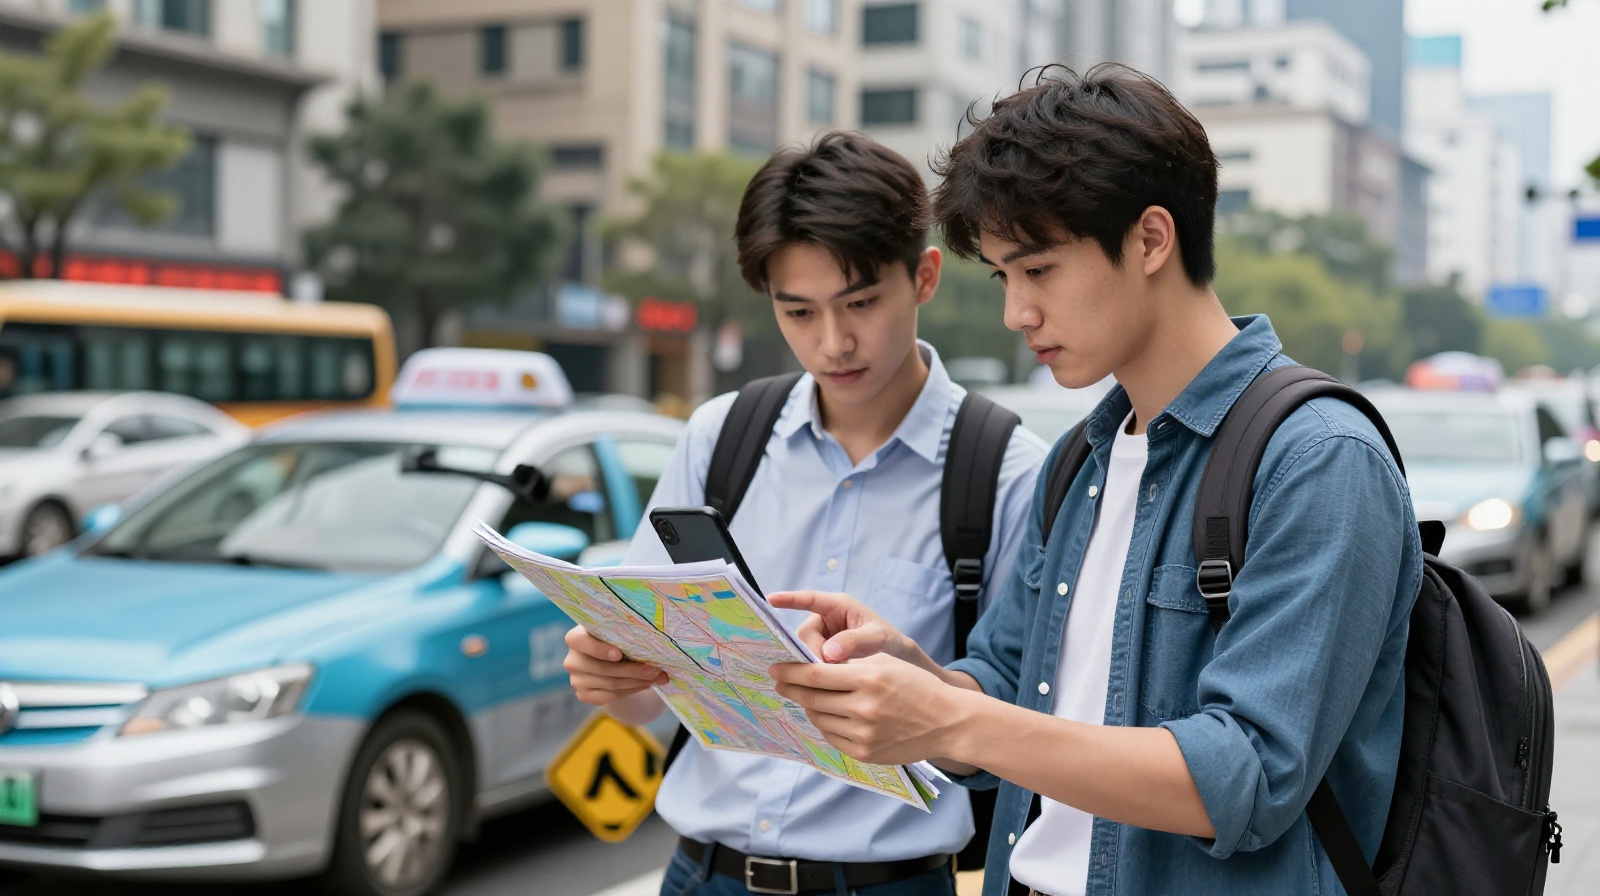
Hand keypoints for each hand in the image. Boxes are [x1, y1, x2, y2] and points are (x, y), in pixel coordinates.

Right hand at [563, 626, 668, 706]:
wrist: (606, 658)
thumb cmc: (614, 638)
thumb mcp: (615, 631)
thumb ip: (624, 634)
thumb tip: (654, 643)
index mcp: (575, 638)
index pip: (581, 642)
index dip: (599, 649)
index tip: (619, 654)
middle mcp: (572, 660)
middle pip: (603, 669)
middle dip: (632, 670)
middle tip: (655, 670)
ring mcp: (576, 680)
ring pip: (611, 684)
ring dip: (637, 682)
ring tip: (657, 678)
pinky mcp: (584, 695)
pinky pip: (611, 696)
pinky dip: (631, 690)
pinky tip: (645, 685)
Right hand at [767, 590, 912, 662]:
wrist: (896, 659)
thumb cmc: (888, 640)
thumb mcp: (876, 637)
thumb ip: (854, 641)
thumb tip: (828, 653)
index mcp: (838, 606)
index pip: (810, 599)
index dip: (789, 599)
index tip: (770, 599)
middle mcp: (825, 620)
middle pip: (804, 635)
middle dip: (811, 652)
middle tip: (826, 669)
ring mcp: (822, 637)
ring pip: (804, 651)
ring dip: (814, 664)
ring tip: (833, 676)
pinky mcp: (820, 654)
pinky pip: (809, 661)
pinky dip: (816, 671)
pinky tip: (826, 681)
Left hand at [770, 654, 957, 765]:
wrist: (947, 722)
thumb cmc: (916, 687)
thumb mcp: (886, 663)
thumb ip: (850, 665)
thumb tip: (813, 665)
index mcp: (868, 679)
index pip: (815, 675)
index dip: (790, 671)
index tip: (775, 668)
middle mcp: (864, 708)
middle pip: (812, 698)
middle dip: (791, 688)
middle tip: (780, 682)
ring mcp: (864, 734)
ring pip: (819, 718)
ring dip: (808, 706)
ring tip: (806, 698)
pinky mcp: (866, 753)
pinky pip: (832, 737)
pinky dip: (825, 724)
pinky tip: (827, 715)